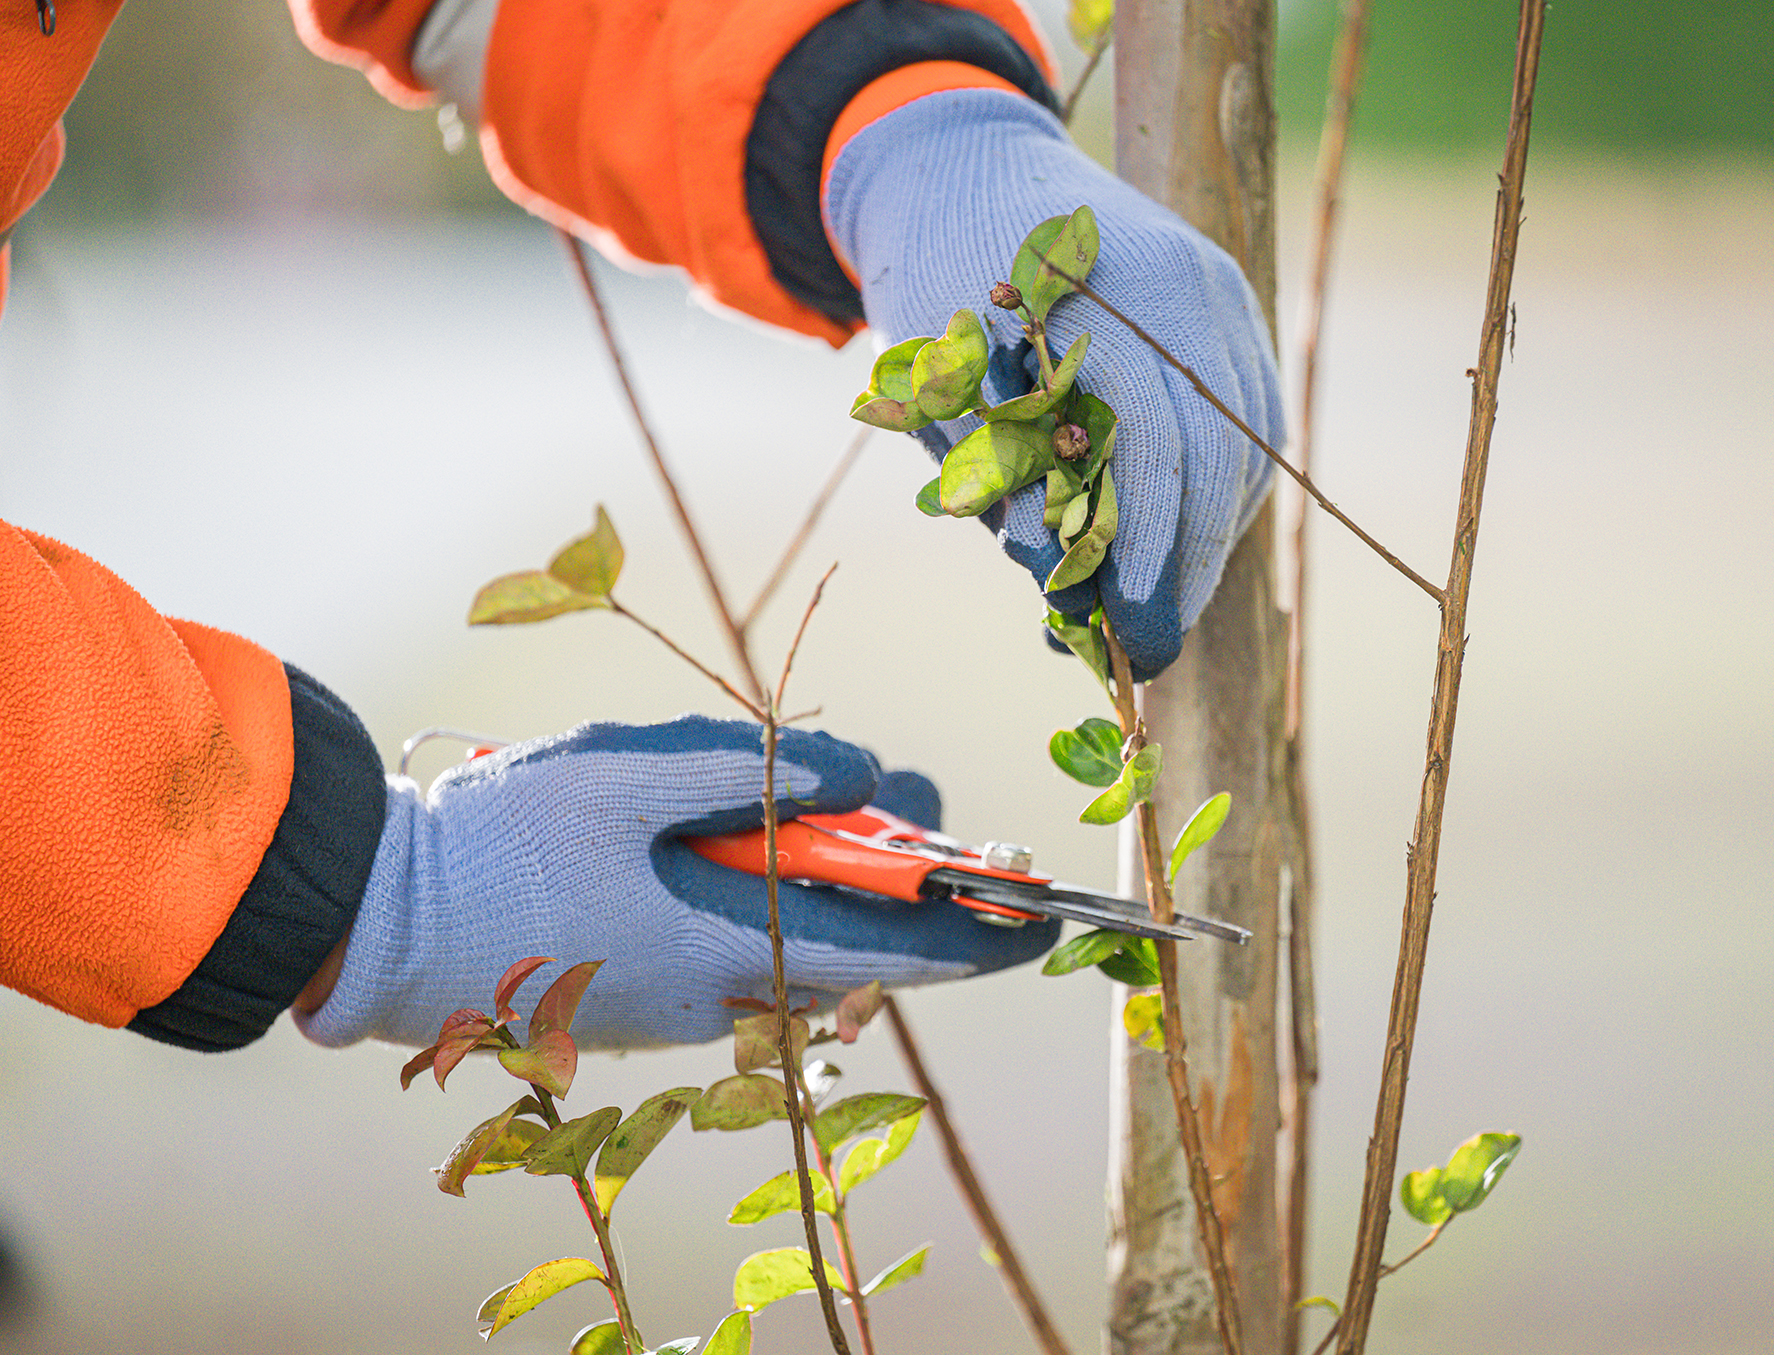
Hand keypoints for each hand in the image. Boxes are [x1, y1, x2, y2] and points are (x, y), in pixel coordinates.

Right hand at [294, 716, 1057, 1048]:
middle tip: (921, 811)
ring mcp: (678, 1006)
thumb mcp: (633, 776)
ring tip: (834, 809)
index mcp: (729, 950)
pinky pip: (738, 947)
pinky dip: (768, 896)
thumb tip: (864, 780)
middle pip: (849, 939)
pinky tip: (746, 841)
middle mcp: (718, 996)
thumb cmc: (503, 843)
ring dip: (829, 879)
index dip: (979, 935)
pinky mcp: (642, 996)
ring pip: (792, 941)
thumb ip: (757, 774)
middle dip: (899, 878)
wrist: (376, 919)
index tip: (1046, 919)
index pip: (893, 952)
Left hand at [825, 89, 1283, 679]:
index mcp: (1105, 299)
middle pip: (1221, 459)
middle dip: (1190, 570)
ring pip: (1248, 448)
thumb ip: (1006, 486)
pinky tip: (1176, 540)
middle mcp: (1186, 292)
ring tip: (1153, 602)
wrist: (969, 165)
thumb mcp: (943, 392)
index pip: (1161, 452)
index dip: (1155, 560)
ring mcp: (1221, 296)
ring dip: (1210, 540)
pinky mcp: (1233, 309)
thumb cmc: (936, 282)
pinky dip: (1219, 492)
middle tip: (1146, 645)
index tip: (1132, 643)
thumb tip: (1069, 594)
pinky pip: (1251, 422)